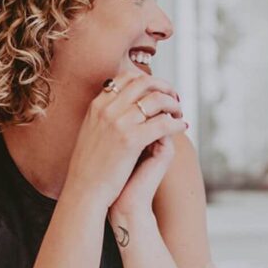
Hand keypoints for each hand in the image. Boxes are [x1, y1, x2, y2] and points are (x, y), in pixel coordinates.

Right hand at [64, 71, 185, 211]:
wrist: (85, 190)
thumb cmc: (91, 167)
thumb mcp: (93, 132)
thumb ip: (106, 115)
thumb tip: (125, 105)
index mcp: (97, 105)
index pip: (127, 77)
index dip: (149, 81)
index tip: (160, 91)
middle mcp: (107, 109)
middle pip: (144, 82)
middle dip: (165, 87)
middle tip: (176, 99)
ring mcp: (118, 123)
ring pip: (156, 100)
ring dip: (174, 104)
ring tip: (180, 114)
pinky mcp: (130, 140)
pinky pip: (162, 123)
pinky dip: (176, 122)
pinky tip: (183, 127)